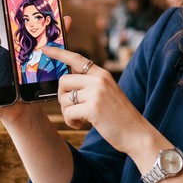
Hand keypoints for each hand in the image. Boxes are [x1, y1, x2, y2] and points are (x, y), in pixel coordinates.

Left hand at [42, 45, 159, 155]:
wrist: (137, 133)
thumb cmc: (120, 117)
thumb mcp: (108, 93)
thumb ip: (91, 85)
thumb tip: (66, 83)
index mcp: (102, 74)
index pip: (77, 59)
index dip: (59, 53)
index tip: (45, 50)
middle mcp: (99, 80)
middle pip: (64, 80)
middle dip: (62, 96)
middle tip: (71, 108)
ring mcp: (96, 93)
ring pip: (64, 98)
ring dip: (67, 111)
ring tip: (79, 119)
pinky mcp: (93, 108)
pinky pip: (68, 112)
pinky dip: (70, 121)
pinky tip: (80, 125)